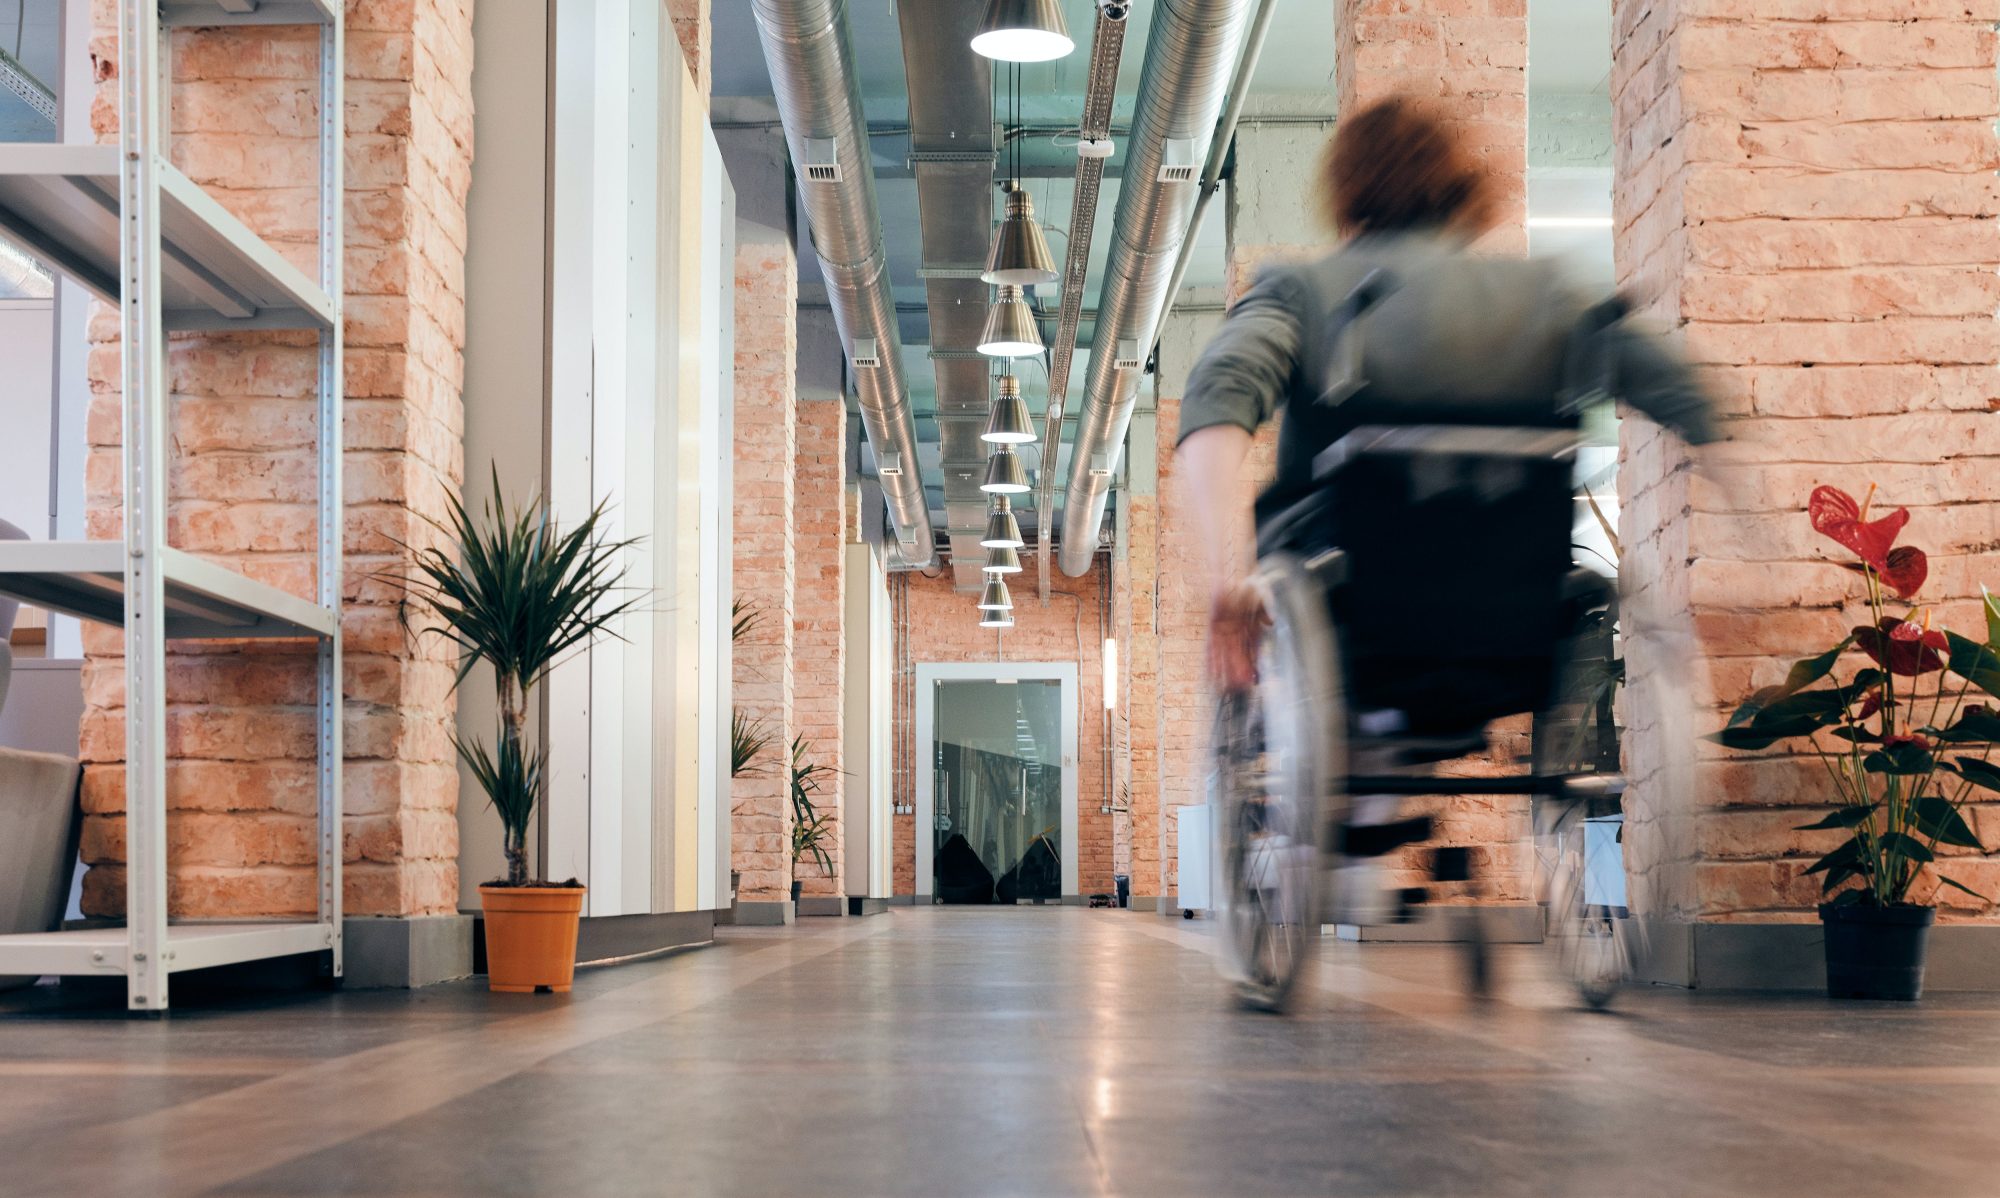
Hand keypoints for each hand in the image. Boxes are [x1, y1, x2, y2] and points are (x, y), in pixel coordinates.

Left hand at [1207, 578, 1268, 693]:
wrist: (1228, 572)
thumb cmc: (1247, 582)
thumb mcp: (1262, 593)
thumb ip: (1266, 608)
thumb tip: (1271, 622)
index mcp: (1252, 627)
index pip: (1252, 650)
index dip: (1252, 665)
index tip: (1253, 679)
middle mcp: (1238, 632)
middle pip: (1238, 656)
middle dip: (1238, 672)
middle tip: (1239, 689)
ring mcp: (1225, 631)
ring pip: (1224, 655)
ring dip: (1225, 671)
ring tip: (1225, 687)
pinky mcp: (1212, 628)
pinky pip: (1210, 646)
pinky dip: (1210, 660)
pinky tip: (1210, 674)